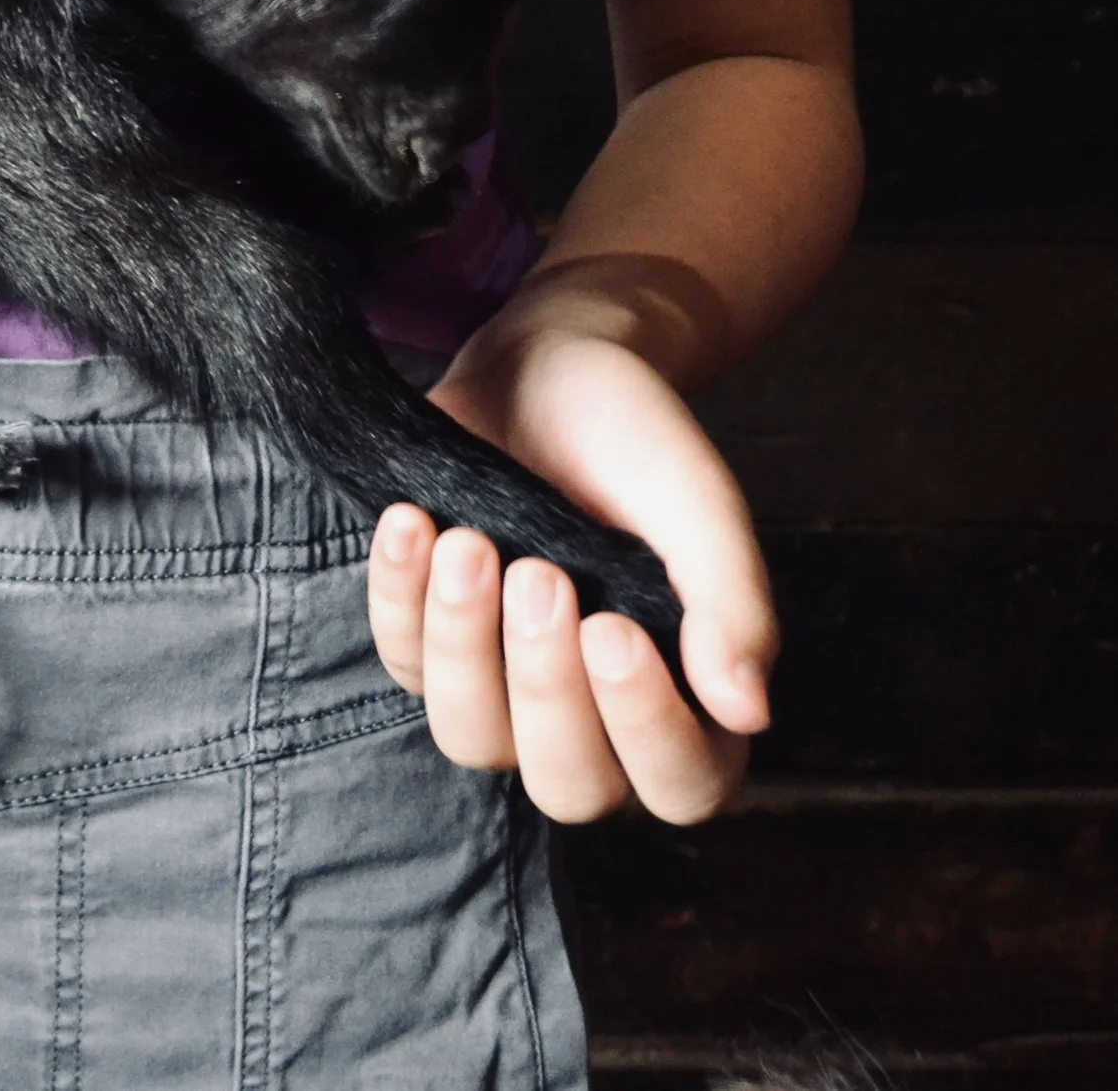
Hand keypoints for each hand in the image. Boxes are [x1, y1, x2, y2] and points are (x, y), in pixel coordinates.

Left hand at [367, 319, 776, 823]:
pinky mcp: (429, 642)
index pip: (682, 782)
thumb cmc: (634, 439)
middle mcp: (595, 714)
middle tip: (538, 573)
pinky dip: (400, 596)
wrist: (547, 367)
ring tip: (468, 541)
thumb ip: (730, 602)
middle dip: (544, 686)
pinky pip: (400, 660)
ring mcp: (503, 687)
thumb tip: (751, 711)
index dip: (645, 727)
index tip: (613, 627)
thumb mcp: (695, 504)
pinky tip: (414, 522)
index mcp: (688, 695)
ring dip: (461, 643)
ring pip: (470, 737)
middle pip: (568, 783)